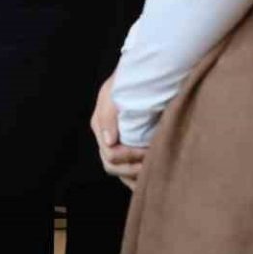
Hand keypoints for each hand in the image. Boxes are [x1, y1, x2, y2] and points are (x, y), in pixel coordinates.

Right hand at [93, 72, 147, 189]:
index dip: (130, 156)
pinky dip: (137, 178)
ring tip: (153, 172)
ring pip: (120, 172)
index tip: (149, 151)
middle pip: (112, 167)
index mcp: (100, 126)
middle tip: (153, 164)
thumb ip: (108, 115)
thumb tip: (109, 141)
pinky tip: (150, 179)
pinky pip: (128, 172)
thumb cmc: (126, 82)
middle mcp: (105, 138)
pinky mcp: (126, 147)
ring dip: (134, 176)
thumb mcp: (113, 93)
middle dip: (132, 169)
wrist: (140, 74)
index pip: (111, 154)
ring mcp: (115, 144)